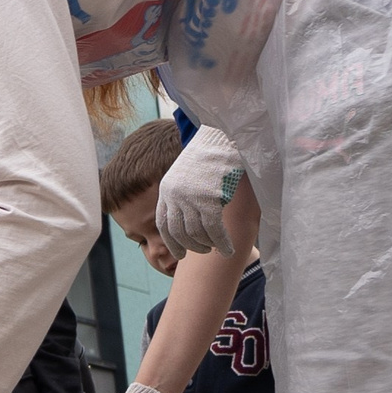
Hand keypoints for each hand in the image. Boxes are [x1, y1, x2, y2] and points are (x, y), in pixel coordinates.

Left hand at [157, 128, 245, 256]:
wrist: (221, 138)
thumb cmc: (208, 155)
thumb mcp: (187, 175)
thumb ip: (183, 195)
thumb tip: (189, 219)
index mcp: (166, 189)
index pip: (163, 223)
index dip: (171, 242)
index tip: (179, 254)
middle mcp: (174, 195)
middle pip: (178, 232)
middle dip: (191, 247)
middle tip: (203, 251)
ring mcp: (191, 198)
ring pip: (197, 233)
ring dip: (208, 245)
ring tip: (217, 248)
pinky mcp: (209, 199)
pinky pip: (214, 230)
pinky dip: (221, 243)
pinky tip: (228, 249)